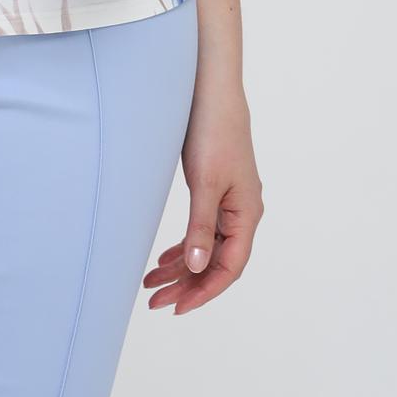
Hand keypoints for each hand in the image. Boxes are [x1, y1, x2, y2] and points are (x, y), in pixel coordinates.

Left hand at [144, 82, 263, 315]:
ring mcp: (229, 201)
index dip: (203, 292)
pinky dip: (183, 245)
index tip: (176, 308)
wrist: (211, 88)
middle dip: (186, 284)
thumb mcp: (204, 182)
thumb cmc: (213, 130)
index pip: (228, 268)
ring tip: (150, 283)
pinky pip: (202, 229)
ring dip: (181, 267)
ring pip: (206, 247)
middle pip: (216, 262)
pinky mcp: (215, 188)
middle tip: (154, 302)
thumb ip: (200, 227)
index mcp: (246, 214)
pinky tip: (163, 258)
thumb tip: (195, 268)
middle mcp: (242, 212)